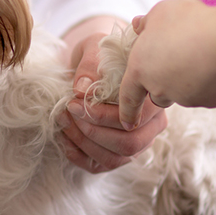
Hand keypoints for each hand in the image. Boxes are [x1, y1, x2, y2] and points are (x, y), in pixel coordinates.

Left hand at [59, 32, 167, 173]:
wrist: (93, 67)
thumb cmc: (100, 56)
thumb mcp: (95, 48)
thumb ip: (92, 64)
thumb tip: (83, 89)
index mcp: (153, 99)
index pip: (138, 117)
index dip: (104, 115)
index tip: (74, 101)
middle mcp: (152, 125)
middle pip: (130, 144)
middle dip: (93, 131)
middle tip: (68, 111)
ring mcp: (137, 144)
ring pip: (114, 158)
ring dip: (83, 143)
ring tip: (62, 120)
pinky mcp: (117, 155)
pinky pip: (99, 166)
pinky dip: (77, 155)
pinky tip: (62, 137)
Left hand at [116, 0, 215, 125]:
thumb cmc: (189, 22)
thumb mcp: (161, 12)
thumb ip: (147, 22)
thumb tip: (139, 25)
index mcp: (140, 69)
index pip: (128, 96)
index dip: (126, 111)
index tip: (126, 124)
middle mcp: (159, 89)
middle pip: (157, 94)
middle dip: (163, 85)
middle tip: (177, 62)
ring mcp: (185, 98)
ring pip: (182, 94)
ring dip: (187, 82)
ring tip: (200, 56)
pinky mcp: (209, 101)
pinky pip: (207, 94)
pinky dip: (210, 82)